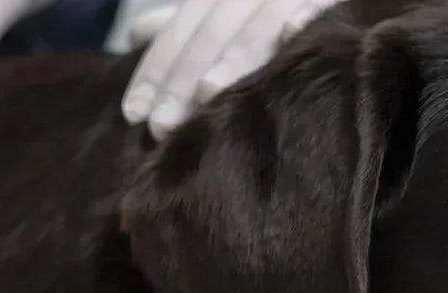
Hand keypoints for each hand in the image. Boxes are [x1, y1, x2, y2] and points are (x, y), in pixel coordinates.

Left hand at [120, 0, 331, 137]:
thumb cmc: (256, 13)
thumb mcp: (217, 9)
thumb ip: (179, 24)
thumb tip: (137, 35)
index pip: (179, 29)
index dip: (155, 69)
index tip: (134, 113)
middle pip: (210, 31)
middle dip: (183, 78)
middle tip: (161, 125)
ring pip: (256, 22)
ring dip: (233, 57)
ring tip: (208, 92)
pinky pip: (313, 6)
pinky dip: (303, 16)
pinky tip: (290, 31)